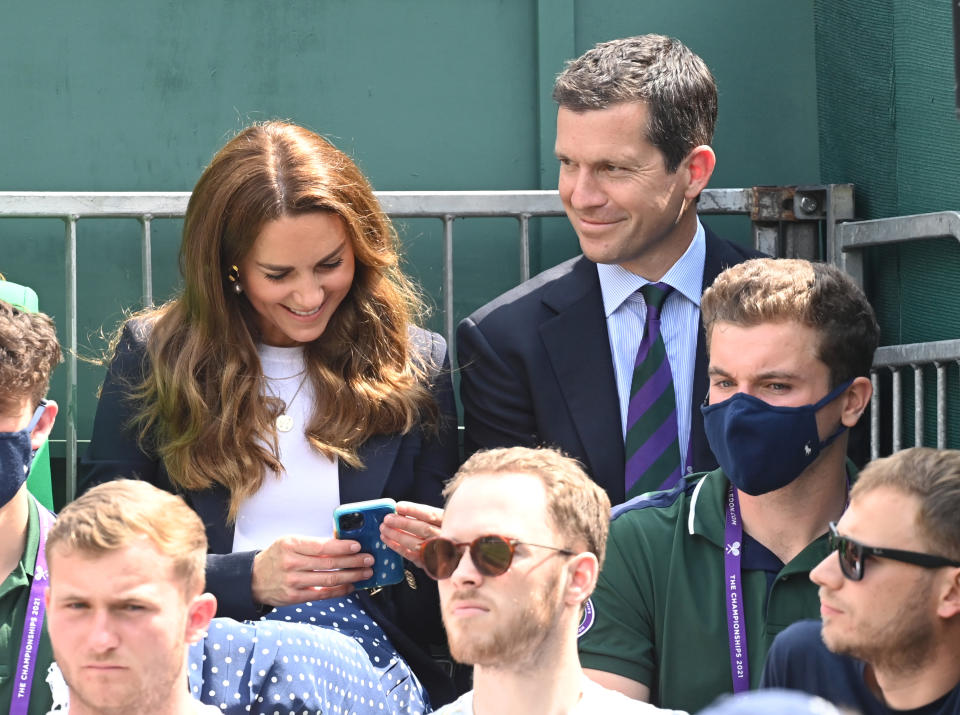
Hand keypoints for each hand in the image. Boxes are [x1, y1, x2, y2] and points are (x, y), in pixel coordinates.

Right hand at [251, 535, 373, 606]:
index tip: (358, 546)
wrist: (252, 579)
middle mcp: (291, 563)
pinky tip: (351, 587)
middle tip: (369, 559)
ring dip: (351, 576)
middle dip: (353, 562)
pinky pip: (322, 594)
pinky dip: (339, 591)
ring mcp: (292, 582)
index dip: (342, 547)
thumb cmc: (275, 557)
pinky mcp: (294, 597)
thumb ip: (311, 544)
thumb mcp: (288, 542)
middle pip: (329, 564)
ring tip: (365, 573)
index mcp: (290, 545)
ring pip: (328, 580)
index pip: (321, 546)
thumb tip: (341, 544)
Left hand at [380, 501, 443, 569]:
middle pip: (422, 528)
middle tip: (387, 519)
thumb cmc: (446, 532)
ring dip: (396, 535)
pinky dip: (397, 547)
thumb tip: (401, 510)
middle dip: (402, 523)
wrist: (454, 555)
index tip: (398, 506)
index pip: (430, 515)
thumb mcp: (443, 518)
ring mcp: (437, 552)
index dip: (413, 510)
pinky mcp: (429, 562)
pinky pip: (411, 555)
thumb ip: (426, 515)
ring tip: (384, 529)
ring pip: (415, 542)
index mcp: (448, 523)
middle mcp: (445, 537)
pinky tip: (388, 541)